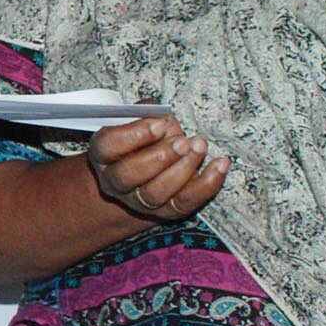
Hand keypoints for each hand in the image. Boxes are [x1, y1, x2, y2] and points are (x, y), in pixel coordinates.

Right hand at [87, 115, 228, 219]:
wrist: (153, 164)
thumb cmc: (146, 134)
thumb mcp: (141, 118)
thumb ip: (147, 113)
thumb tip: (160, 117)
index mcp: (103, 154)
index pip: (108, 146)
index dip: (133, 135)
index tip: (158, 123)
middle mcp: (115, 181)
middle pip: (129, 175)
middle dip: (159, 157)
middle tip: (183, 141)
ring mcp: (139, 201)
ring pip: (155, 193)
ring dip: (182, 170)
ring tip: (199, 147)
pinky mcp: (167, 212)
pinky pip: (186, 202)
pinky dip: (207, 184)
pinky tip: (221, 164)